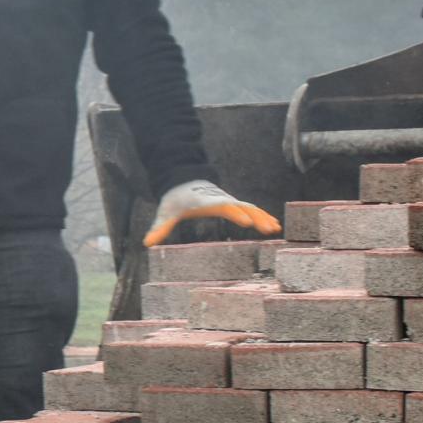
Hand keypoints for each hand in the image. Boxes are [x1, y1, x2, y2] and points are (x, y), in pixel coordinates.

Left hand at [146, 179, 279, 244]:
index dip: (234, 213)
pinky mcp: (232, 203)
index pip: (222, 206)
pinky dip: (262, 216)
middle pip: (241, 207)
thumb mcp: (165, 212)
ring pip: (249, 208)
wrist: (182, 180)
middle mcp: (220, 199)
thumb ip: (159, 228)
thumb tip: (147, 243)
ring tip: (275, 229)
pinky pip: (250, 209)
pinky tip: (273, 225)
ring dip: (262, 217)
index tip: (246, 221)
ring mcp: (228, 200)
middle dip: (255, 217)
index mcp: (206, 201)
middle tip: (268, 229)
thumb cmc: (174, 199)